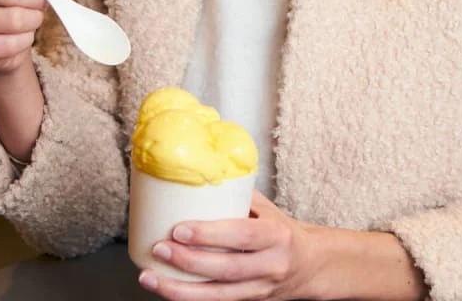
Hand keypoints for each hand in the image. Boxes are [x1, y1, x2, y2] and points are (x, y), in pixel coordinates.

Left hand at [139, 191, 318, 300]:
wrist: (311, 266)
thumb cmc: (283, 231)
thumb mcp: (267, 209)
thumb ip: (237, 195)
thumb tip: (200, 173)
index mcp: (275, 236)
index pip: (241, 235)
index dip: (209, 234)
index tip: (179, 228)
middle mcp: (269, 265)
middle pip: (226, 268)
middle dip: (188, 261)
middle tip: (159, 248)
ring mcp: (260, 289)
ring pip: (217, 296)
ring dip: (180, 290)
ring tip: (151, 277)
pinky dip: (189, 299)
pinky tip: (167, 290)